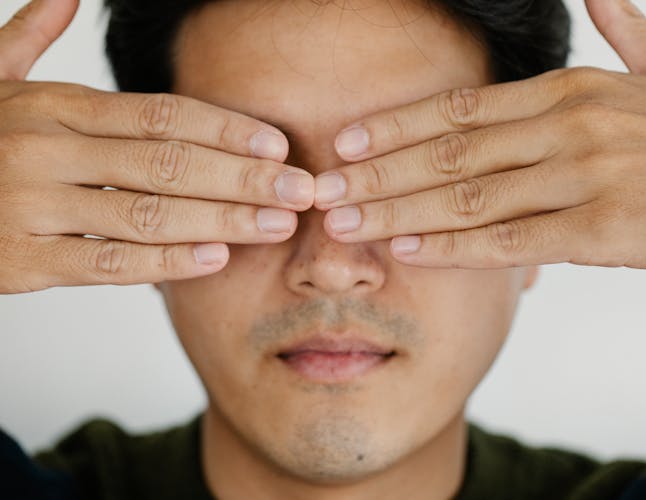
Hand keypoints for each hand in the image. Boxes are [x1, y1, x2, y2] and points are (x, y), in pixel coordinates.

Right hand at [0, 0, 313, 293]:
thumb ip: (30, 37)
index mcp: (54, 104)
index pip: (160, 114)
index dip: (226, 129)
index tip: (278, 146)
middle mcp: (45, 149)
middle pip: (166, 162)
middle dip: (242, 178)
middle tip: (299, 191)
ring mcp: (32, 206)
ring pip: (145, 213)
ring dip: (220, 220)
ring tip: (274, 224)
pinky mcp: (22, 261)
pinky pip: (107, 264)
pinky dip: (165, 262)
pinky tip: (215, 258)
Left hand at [314, 0, 645, 275]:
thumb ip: (626, 31)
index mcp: (572, 90)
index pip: (460, 108)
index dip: (396, 126)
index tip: (348, 144)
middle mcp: (569, 126)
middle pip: (449, 152)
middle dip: (378, 174)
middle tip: (324, 192)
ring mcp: (585, 177)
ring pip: (470, 196)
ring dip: (399, 210)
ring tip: (347, 224)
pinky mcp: (604, 230)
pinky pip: (512, 241)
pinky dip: (455, 246)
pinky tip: (410, 249)